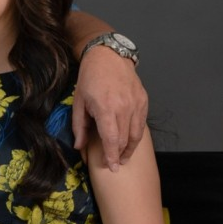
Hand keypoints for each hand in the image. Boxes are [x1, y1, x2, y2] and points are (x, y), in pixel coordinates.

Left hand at [73, 47, 147, 169]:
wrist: (108, 56)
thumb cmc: (90, 78)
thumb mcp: (78, 102)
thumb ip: (79, 126)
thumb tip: (79, 147)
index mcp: (106, 108)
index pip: (111, 139)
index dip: (111, 156)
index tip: (111, 167)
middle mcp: (124, 107)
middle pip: (125, 139)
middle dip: (120, 155)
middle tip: (115, 164)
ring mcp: (136, 103)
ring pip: (136, 134)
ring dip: (130, 148)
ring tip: (124, 157)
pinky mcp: (143, 100)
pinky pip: (142, 123)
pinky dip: (137, 135)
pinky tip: (130, 140)